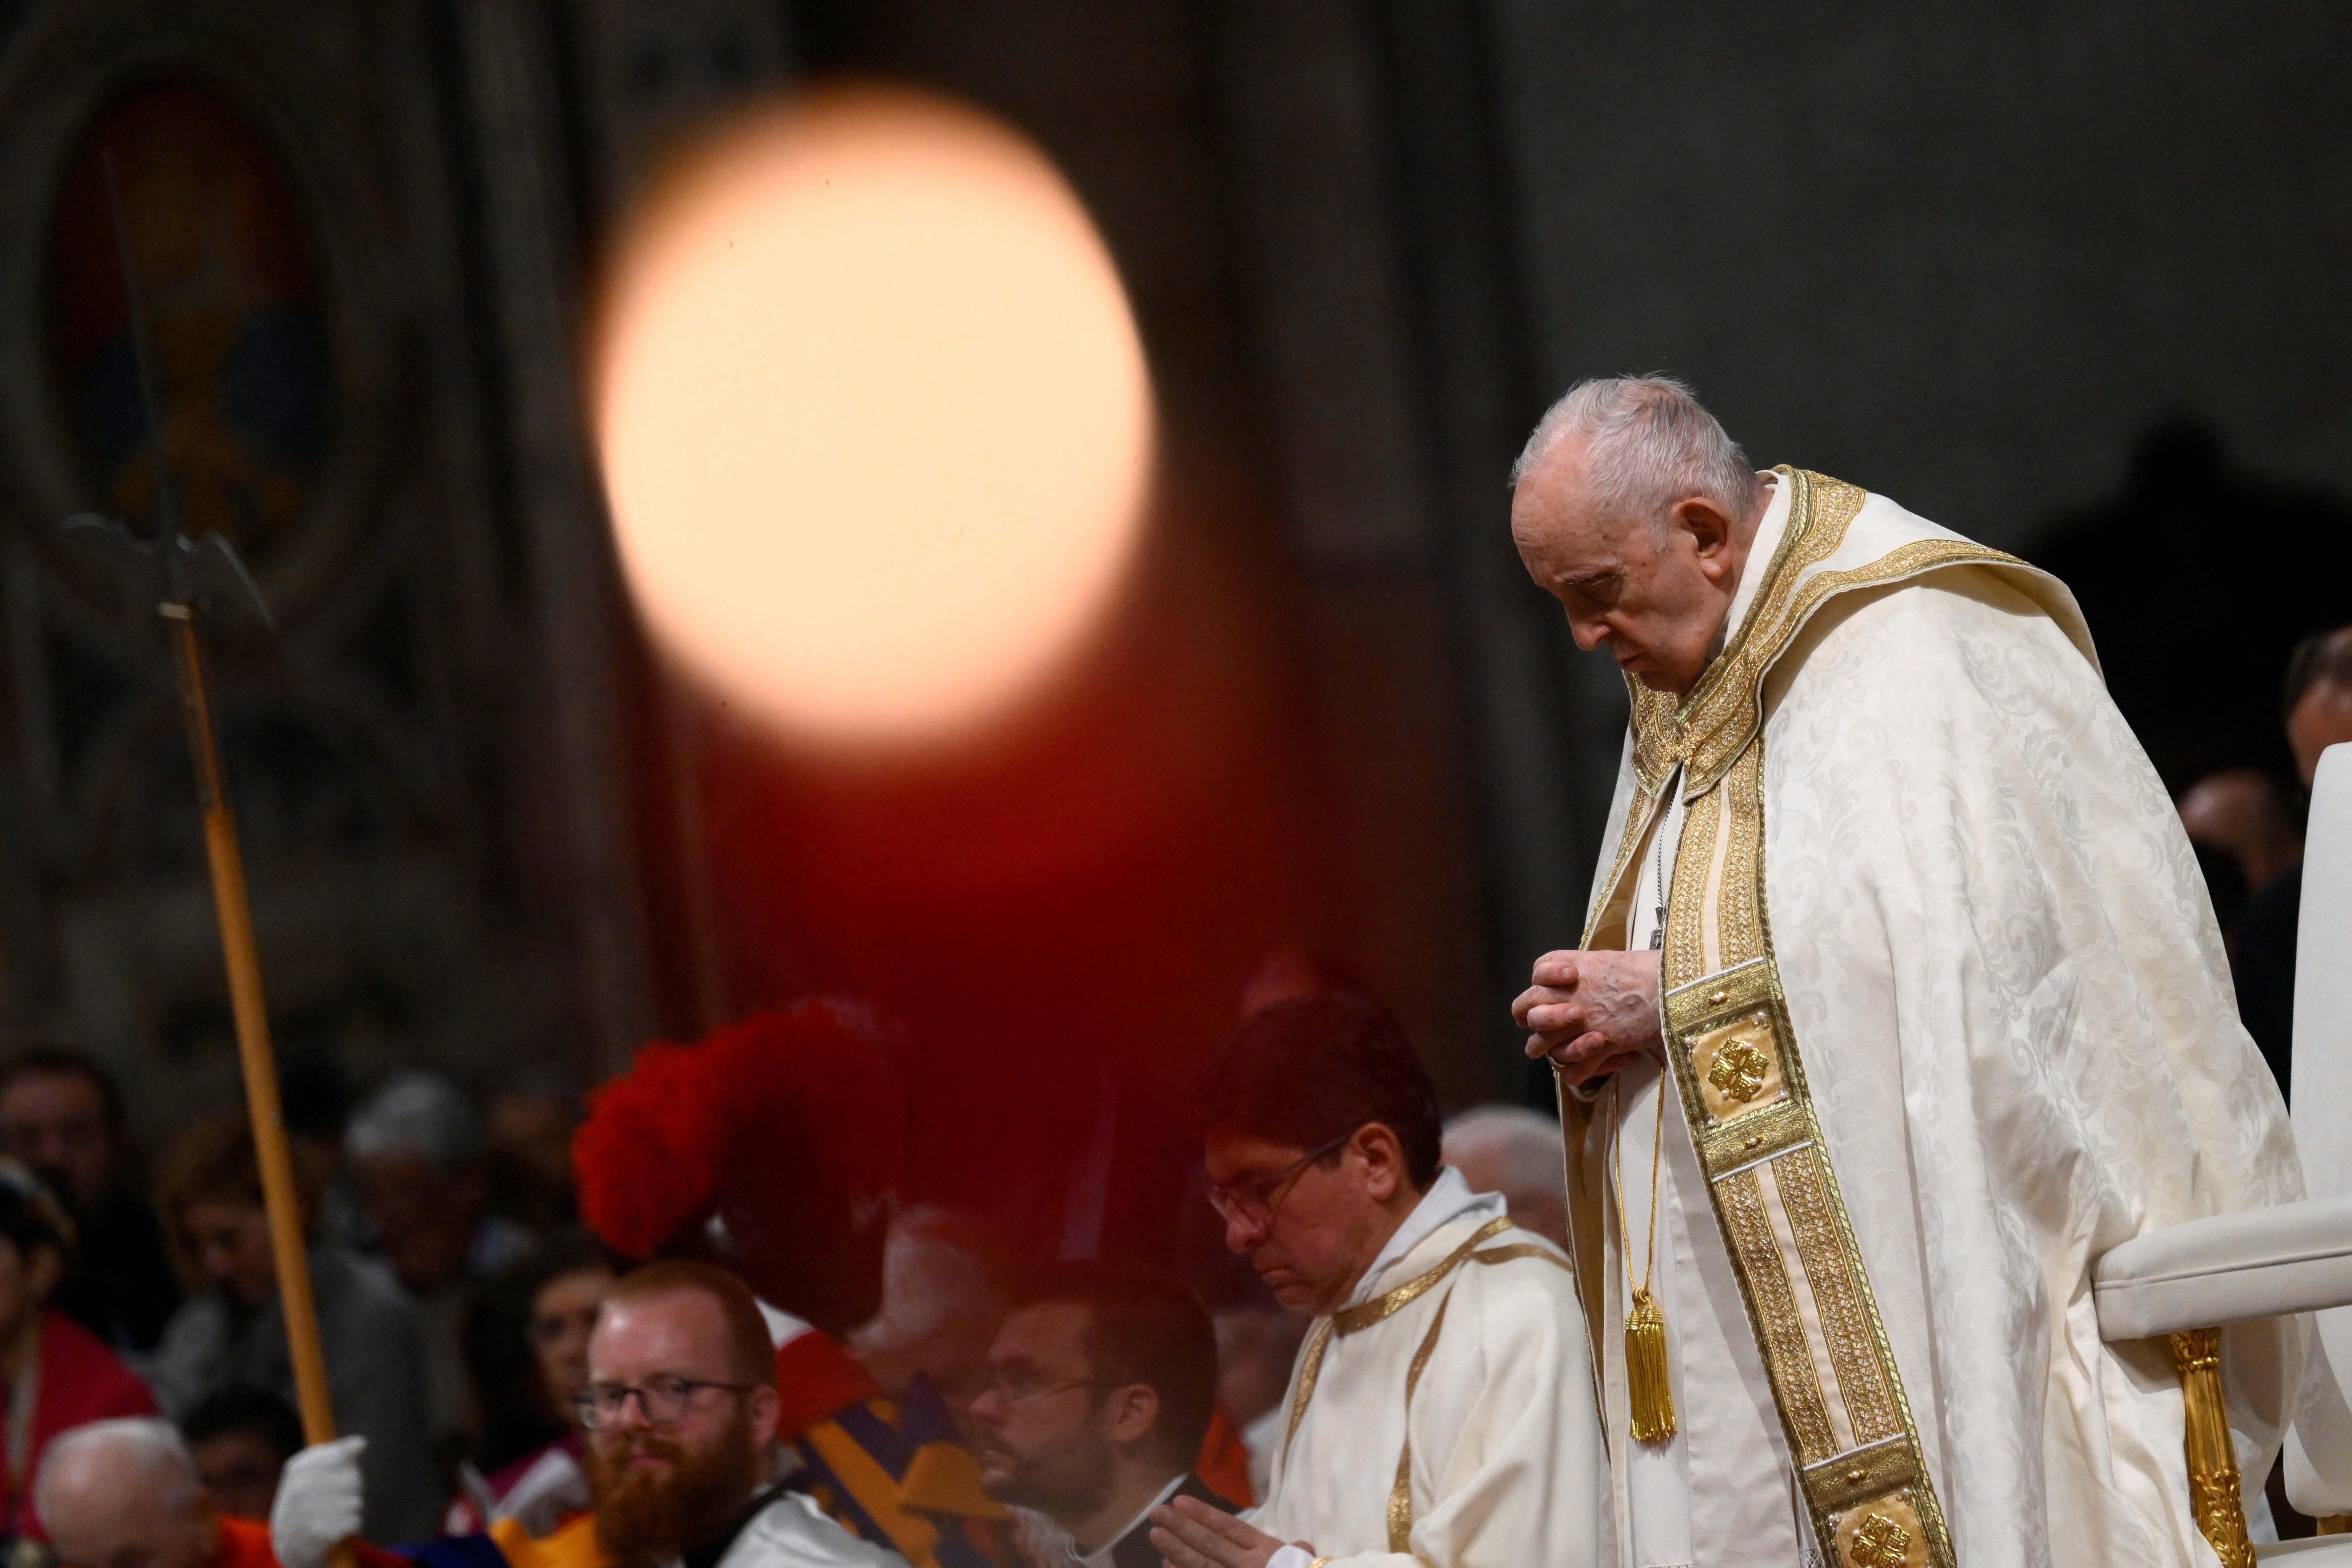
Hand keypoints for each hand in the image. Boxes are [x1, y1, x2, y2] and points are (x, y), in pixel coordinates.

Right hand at [272, 1435, 367, 1567]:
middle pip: (354, 1479)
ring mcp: (309, 1510)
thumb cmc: (307, 1501)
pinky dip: (353, 1526)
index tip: (339, 1475)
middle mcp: (301, 1487)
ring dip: (353, 1510)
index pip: (343, 1455)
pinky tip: (338, 1529)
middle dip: (353, 1490)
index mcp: (300, 1467)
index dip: (348, 1466)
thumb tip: (361, 1442)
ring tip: (335, 1515)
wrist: (289, 1544)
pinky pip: (356, 1522)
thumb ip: (338, 1454)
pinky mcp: (320, 1533)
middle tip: (336, 1500)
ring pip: (357, 1502)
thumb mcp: (313, 1472)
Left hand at [1149, 1495, 1302, 1567]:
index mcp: (1264, 1551)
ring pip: (1201, 1565)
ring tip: (1156, 1534)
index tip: (1180, 1501)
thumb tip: (1301, 1546)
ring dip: (1176, 1549)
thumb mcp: (1305, 1565)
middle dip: (1181, 1527)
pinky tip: (1167, 1565)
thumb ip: (1296, 1553)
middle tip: (1156, 1513)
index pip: (1228, 1528)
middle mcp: (1246, 1566)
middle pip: (1208, 1544)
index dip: (1203, 1513)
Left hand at [1513, 948, 1661, 1085]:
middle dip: (1536, 1020)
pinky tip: (1589, 1067)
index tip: (1564, 982)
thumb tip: (1584, 979)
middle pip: (1527, 1012)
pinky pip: (1572, 1071)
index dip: (1543, 980)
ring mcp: (1579, 1025)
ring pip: (1542, 1045)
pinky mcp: (1598, 1049)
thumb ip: (1589, 971)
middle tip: (1552, 1025)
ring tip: (1566, 1049)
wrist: (1669, 988)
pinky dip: (1577, 1073)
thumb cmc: (1647, 969)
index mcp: (1571, 969)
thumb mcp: (1610, 961)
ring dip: (1551, 1049)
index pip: (1537, 973)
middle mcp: (1567, 997)